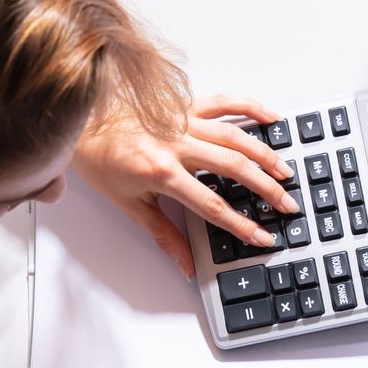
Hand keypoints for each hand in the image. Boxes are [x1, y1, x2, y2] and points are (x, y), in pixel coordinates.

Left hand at [72, 93, 299, 278]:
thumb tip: (186, 265)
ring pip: (236, 137)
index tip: (263, 237)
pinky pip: (223, 102)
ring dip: (265, 156)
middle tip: (288, 205)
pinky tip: (272, 120)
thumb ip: (165, 235)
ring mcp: (182, 121)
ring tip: (286, 172)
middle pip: (234, 169)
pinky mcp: (184, 104)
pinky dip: (250, 108)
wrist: (79, 124)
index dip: (242, 225)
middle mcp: (176, 144)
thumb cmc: (101, 162)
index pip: (213, 206)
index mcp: (163, 173)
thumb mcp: (131, 206)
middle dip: (267, 190)